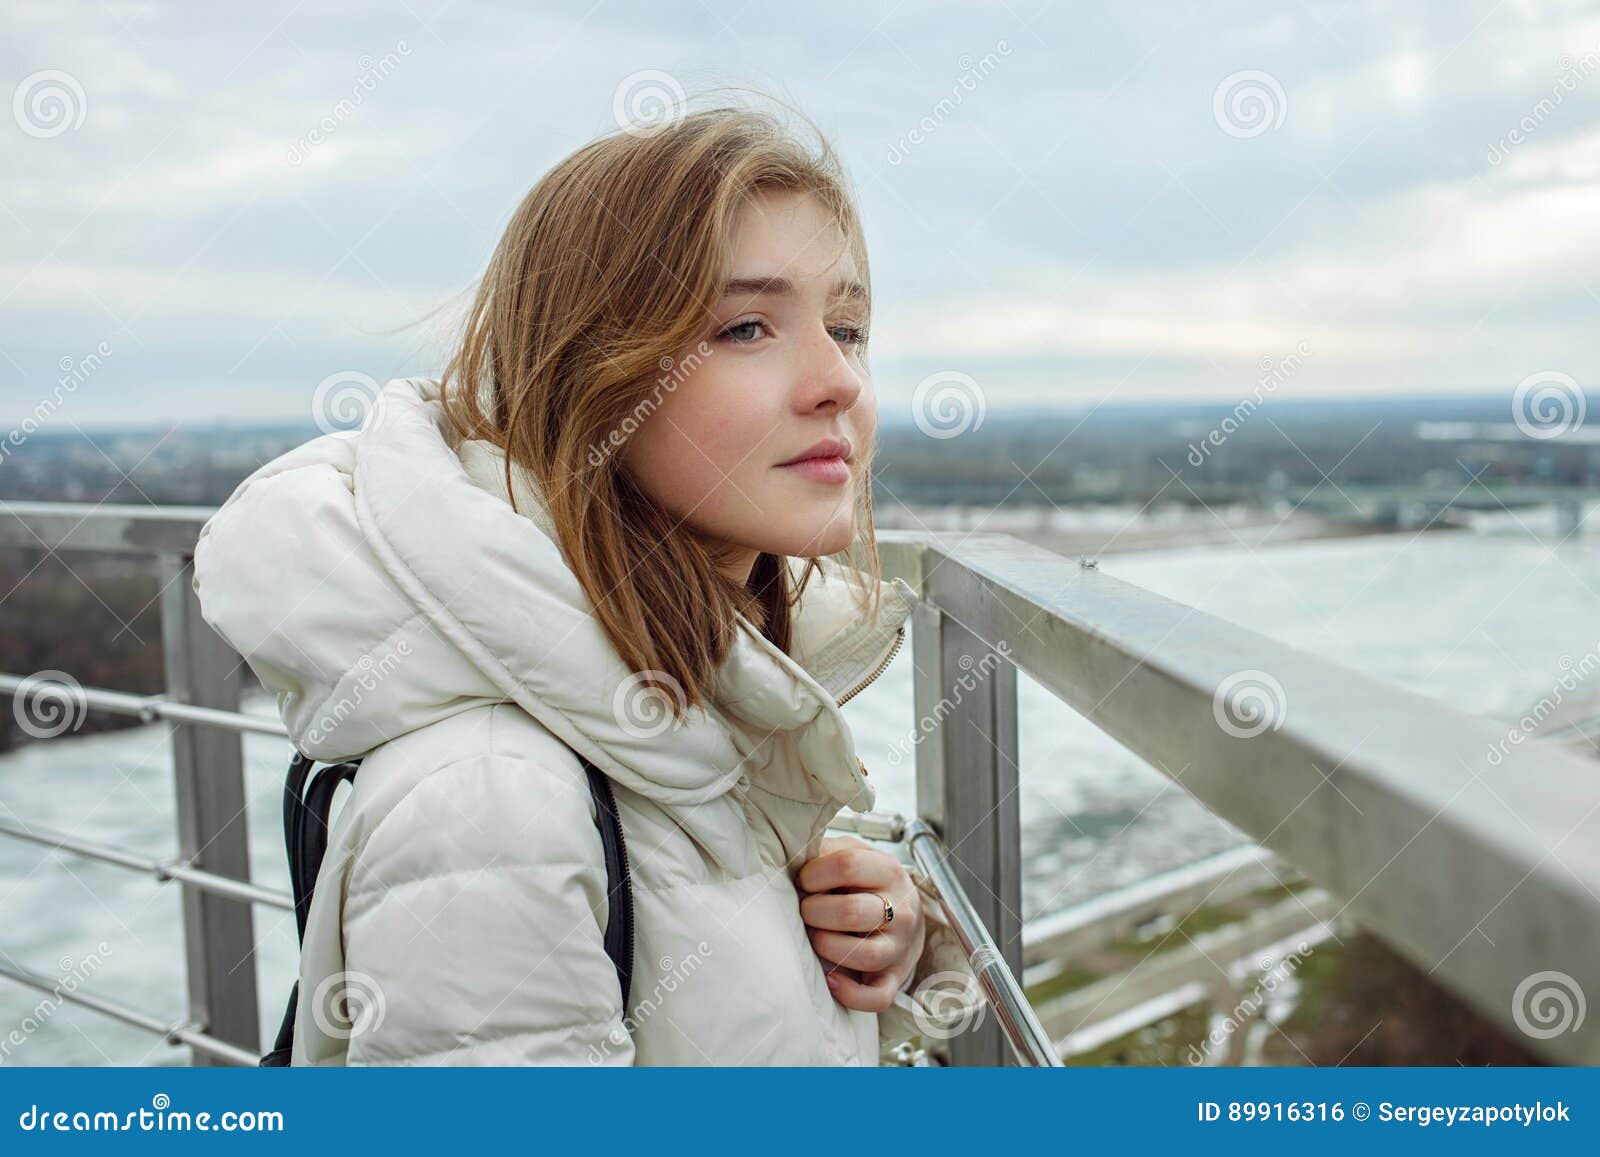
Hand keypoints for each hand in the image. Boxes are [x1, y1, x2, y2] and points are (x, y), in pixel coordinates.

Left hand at [797, 835, 925, 1011]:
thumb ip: (826, 852)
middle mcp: (901, 910)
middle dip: (814, 912)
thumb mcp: (853, 854)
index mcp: (889, 871)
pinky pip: (876, 997)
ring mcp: (900, 947)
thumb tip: (790, 857)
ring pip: (864, 955)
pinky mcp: (895, 978)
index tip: (805, 880)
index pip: (847, 865)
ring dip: (827, 947)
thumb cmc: (868, 882)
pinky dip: (850, 993)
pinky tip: (829, 980)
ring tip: (815, 937)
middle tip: (806, 910)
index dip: (814, 874)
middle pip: (851, 912)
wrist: (906, 912)